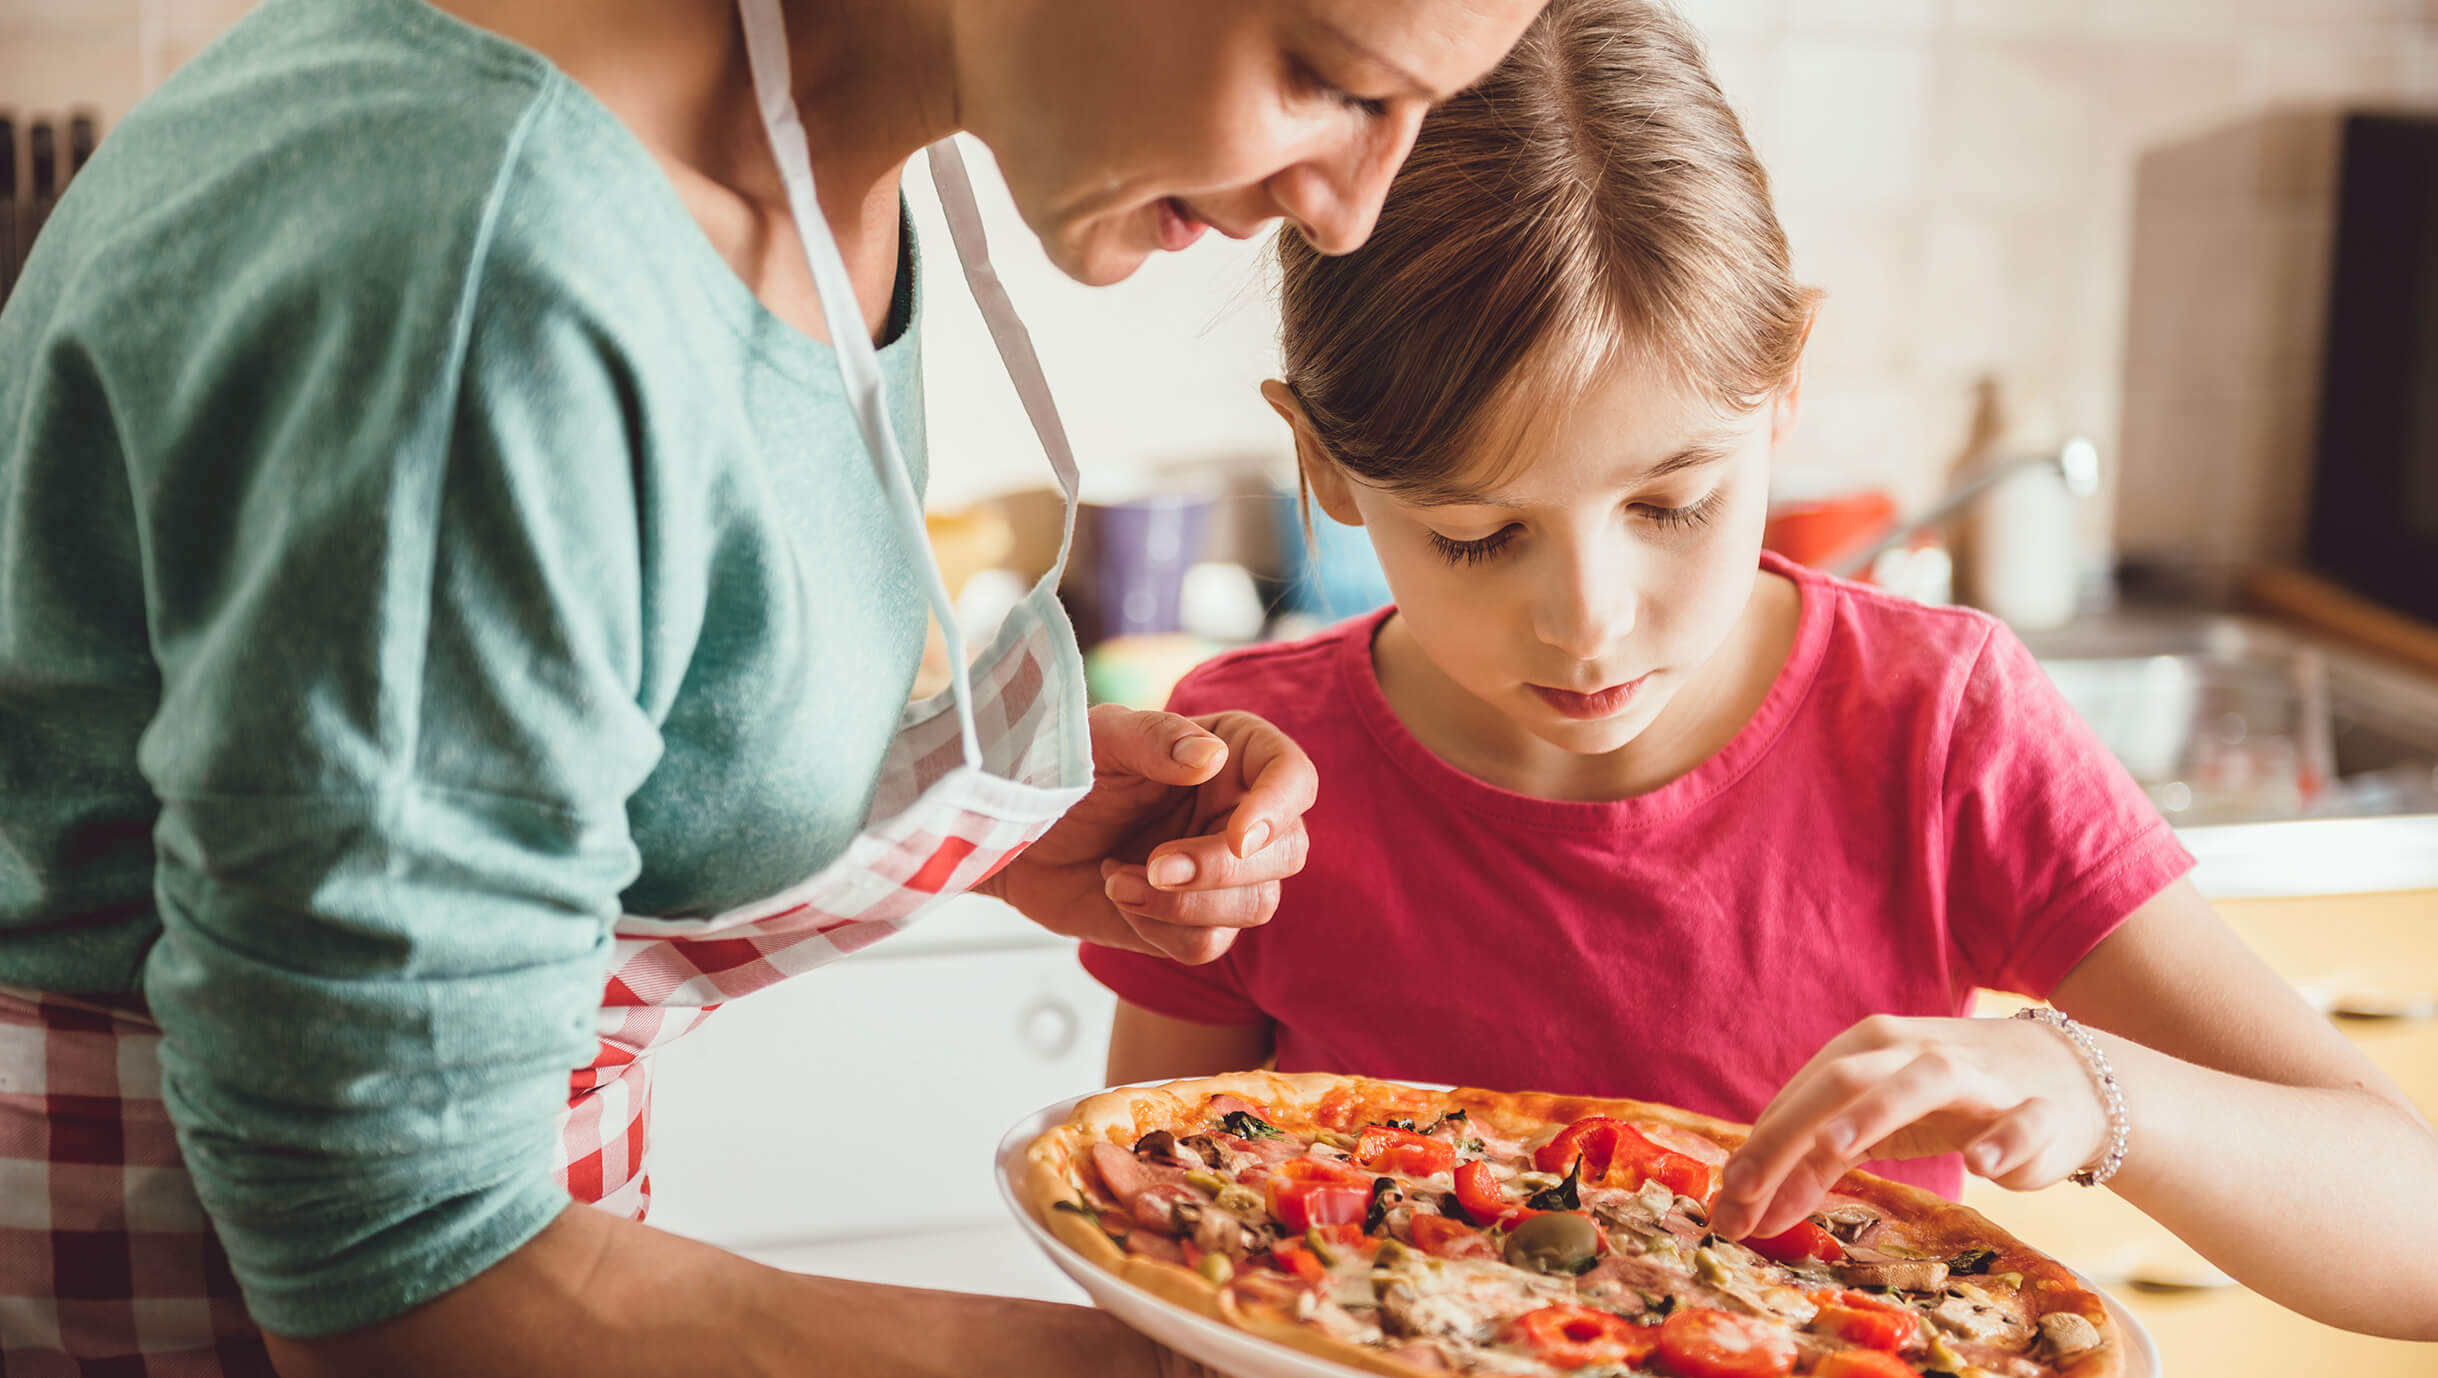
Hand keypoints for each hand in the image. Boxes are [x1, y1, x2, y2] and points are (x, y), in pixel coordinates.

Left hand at [981, 704, 1315, 963]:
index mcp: (1232, 755)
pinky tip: (1118, 896)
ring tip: (1118, 878)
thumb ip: (1155, 738)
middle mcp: (1239, 814)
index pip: (1294, 779)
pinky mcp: (1192, 922)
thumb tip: (1210, 757)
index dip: (1278, 810)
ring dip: (1186, 904)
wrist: (1011, 835)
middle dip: (1219, 869)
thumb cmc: (1057, 769)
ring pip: (1255, 906)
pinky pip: (1208, 945)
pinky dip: (1161, 929)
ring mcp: (1221, 874)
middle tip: (1154, 865)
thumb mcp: (1100, 738)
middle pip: (1285, 854)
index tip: (1238, 836)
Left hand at [1708, 1014, 2110, 1241]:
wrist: (2064, 1077)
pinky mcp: (2037, 1111)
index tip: (1725, 1203)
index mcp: (1866, 1050)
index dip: (1760, 1148)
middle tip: (1746, 1189)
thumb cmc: (1945, 1103)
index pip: (1800, 1096)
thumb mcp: (1875, 1127)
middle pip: (1840, 1082)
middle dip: (1787, 1135)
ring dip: (1876, 1110)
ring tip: (1835, 1146)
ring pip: (1921, 1081)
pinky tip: (1980, 1164)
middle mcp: (1913, 1053)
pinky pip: (2022, 1123)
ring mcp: (1976, 1078)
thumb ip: (1817, 1162)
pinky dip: (2003, 1140)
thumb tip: (1748, 1212)